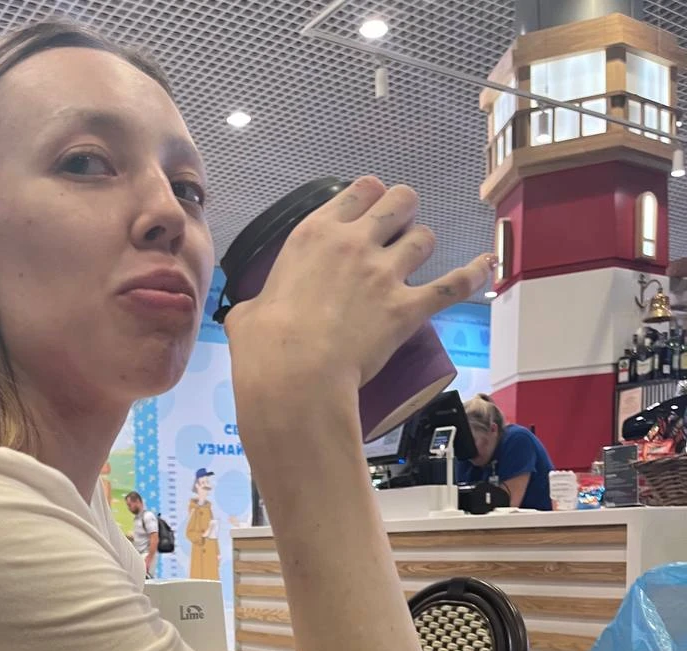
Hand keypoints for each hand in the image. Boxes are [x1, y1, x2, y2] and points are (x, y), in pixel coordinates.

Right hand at [225, 176, 493, 408]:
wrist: (294, 376)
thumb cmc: (264, 347)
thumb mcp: (248, 312)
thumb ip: (258, 302)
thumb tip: (250, 315)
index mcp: (315, 234)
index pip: (359, 190)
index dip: (370, 199)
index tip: (370, 214)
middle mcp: (354, 243)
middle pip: (399, 200)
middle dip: (403, 213)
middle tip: (396, 233)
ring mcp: (385, 273)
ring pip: (424, 238)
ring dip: (421, 249)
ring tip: (414, 265)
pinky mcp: (407, 307)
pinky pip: (453, 284)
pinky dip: (472, 275)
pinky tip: (485, 267)